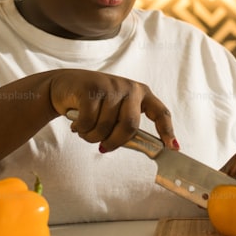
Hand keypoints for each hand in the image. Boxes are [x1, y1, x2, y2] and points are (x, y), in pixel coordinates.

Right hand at [49, 69, 176, 152]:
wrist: (63, 86)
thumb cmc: (93, 103)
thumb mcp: (115, 110)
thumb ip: (127, 124)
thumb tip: (145, 148)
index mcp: (141, 93)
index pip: (160, 112)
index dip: (167, 131)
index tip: (173, 147)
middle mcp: (129, 88)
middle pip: (130, 126)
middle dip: (115, 142)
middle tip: (103, 147)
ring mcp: (110, 86)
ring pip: (105, 127)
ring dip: (92, 137)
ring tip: (85, 130)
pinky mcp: (91, 89)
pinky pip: (89, 122)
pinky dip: (81, 129)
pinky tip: (76, 124)